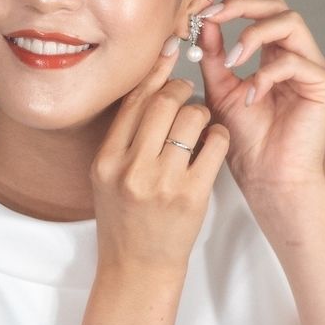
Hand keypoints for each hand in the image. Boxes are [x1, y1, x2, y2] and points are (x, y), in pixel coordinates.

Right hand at [91, 49, 229, 272]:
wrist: (137, 269)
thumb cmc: (125, 221)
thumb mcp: (108, 179)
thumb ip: (123, 140)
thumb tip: (150, 90)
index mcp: (106, 161)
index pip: (132, 103)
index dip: (153, 74)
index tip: (168, 55)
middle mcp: (130, 169)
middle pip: (161, 104)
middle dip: (180, 89)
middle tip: (187, 91)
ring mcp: (161, 183)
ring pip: (191, 118)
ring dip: (202, 112)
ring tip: (200, 123)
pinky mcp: (191, 195)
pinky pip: (213, 145)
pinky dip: (217, 135)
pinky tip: (213, 142)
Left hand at [197, 0, 324, 193]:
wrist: (266, 179)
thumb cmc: (245, 141)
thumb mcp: (220, 91)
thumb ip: (214, 57)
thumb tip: (204, 22)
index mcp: (276, 55)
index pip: (265, 9)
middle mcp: (300, 57)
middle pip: (280, 7)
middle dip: (244, 5)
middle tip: (215, 15)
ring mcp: (317, 69)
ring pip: (291, 22)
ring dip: (255, 32)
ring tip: (232, 59)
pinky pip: (296, 61)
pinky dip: (267, 73)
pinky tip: (251, 95)